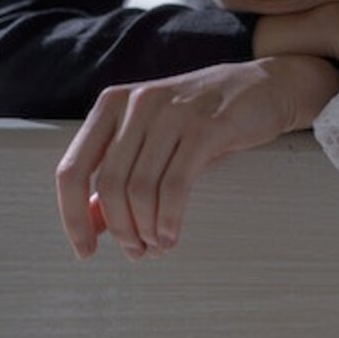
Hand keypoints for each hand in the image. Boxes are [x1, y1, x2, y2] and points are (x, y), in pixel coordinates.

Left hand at [55, 55, 338, 261]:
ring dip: (146, 229)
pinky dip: (169, 219)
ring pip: (140, 188)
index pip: (72, 168)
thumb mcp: (155, 135)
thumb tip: (91, 222)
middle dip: (120, 229)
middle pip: (108, 184)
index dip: (72, 217)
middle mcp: (138, 104)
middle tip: (136, 251)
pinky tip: (172, 233)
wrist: (266, 86)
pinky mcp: (207, 127)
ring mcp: (172, 112)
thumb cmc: (207, 114)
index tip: (85, 248)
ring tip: (158, 245)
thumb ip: (121, 172)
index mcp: (113, 104)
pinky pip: (175, 185)